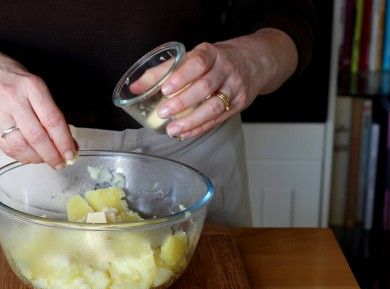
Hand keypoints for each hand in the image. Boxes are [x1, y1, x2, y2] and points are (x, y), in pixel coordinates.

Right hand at [0, 40, 76, 168]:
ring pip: (21, 146)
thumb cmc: (9, 78)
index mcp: (30, 86)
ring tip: (47, 160)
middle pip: (37, 136)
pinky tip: (31, 156)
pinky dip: (23, 157)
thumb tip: (67, 141)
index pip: (52, 119)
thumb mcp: (33, 86)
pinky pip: (8, 149)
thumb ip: (49, 112)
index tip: (71, 152)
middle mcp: (12, 99)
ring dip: (38, 158)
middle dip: (52, 155)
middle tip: (61, 163)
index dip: (64, 141)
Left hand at [153, 29, 297, 138]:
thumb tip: (134, 87)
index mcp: (213, 54)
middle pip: (206, 87)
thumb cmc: (217, 60)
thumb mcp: (194, 57)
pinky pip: (218, 119)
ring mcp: (235, 88)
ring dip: (192, 121)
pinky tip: (185, 134)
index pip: (198, 62)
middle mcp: (226, 69)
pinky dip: (200, 128)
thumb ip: (164, 71)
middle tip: (163, 112)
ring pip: (215, 107)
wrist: (255, 61)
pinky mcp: (239, 104)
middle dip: (183, 102)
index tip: (166, 88)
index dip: (182, 76)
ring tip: (172, 130)